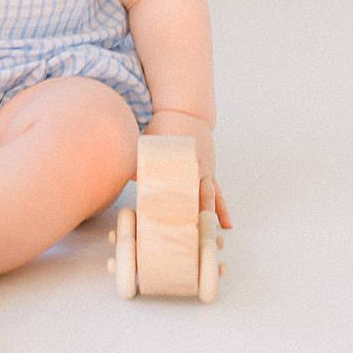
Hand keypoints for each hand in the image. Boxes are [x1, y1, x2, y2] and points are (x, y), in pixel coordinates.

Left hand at [144, 108, 231, 230]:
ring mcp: (205, 172)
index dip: (172, 209)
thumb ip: (139, 162)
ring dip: (210, 219)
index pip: (176, 191)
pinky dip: (221, 209)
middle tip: (191, 240)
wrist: (186, 112)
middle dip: (194, 220)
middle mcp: (196, 169)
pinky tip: (226, 224)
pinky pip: (218, 194)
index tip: (169, 226)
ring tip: (212, 238)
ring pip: (210, 199)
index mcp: (180, 163)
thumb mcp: (148, 143)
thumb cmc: (163, 127)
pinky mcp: (209, 173)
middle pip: (196, 199)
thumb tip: (126, 176)